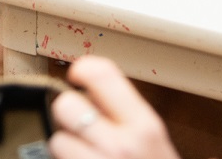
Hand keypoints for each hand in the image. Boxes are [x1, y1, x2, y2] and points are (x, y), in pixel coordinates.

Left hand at [50, 56, 180, 158]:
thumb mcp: (165, 152)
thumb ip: (142, 125)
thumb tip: (136, 104)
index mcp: (145, 128)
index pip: (102, 75)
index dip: (83, 70)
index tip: (78, 77)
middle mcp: (120, 146)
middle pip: (66, 105)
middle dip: (69, 116)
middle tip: (81, 127)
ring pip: (56, 140)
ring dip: (65, 150)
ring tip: (83, 157)